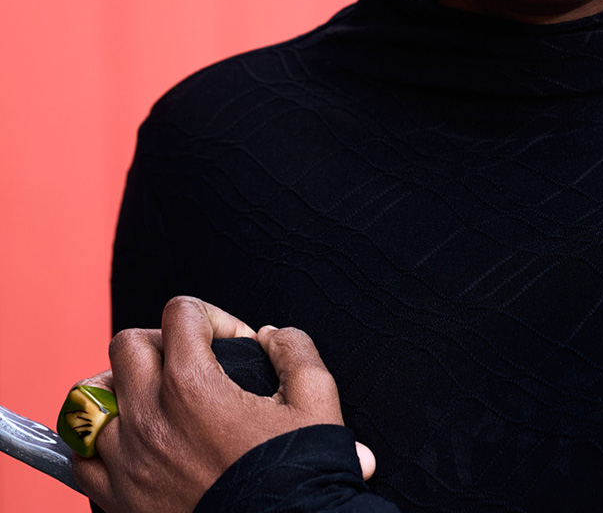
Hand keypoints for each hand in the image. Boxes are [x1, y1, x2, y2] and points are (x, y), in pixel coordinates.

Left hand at [71, 296, 374, 512]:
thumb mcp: (317, 399)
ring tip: (156, 399)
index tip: (235, 344)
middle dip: (162, 342)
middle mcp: (148, 418)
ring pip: (91, 399)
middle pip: (126, 345)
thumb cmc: (295, 474)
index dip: (213, 317)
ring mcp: (125, 461)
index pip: (180, 312)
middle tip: (193, 363)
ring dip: (125, 389)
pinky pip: (80, 456)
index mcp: (192, 386)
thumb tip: (271, 335)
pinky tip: (133, 442)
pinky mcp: (116, 499)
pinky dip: (100, 442)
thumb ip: (295, 350)